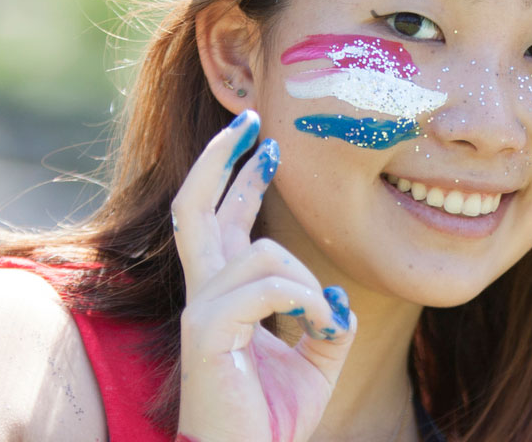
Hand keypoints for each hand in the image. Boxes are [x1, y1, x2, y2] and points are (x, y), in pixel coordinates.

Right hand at [173, 110, 354, 441]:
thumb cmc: (272, 420)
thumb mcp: (315, 360)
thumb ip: (325, 319)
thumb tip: (336, 297)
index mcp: (223, 299)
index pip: (220, 222)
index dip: (238, 177)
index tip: (264, 141)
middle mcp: (203, 297)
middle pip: (195, 208)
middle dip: (222, 159)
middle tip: (253, 120)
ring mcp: (200, 313)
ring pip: (258, 252)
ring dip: (307, 280)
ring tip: (324, 321)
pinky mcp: (206, 334)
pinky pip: (265, 287)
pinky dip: (304, 299)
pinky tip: (319, 326)